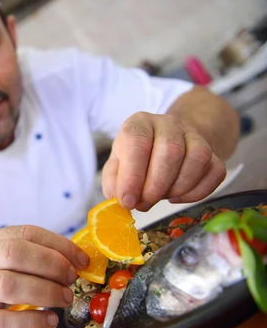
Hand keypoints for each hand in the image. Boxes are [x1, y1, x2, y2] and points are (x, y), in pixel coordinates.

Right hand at [0, 225, 89, 327]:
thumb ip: (28, 257)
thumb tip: (74, 260)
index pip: (25, 233)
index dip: (58, 245)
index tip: (80, 260)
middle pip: (14, 253)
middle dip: (50, 265)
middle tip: (70, 279)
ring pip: (8, 285)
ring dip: (44, 291)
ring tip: (64, 299)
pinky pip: (2, 323)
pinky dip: (31, 323)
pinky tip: (48, 321)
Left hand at [102, 112, 225, 211]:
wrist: (170, 142)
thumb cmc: (137, 156)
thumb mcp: (116, 164)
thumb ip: (113, 181)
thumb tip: (119, 199)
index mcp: (139, 123)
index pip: (137, 142)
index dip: (132, 176)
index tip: (128, 201)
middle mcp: (168, 124)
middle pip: (170, 152)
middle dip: (155, 187)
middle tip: (144, 204)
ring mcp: (194, 136)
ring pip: (197, 159)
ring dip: (177, 188)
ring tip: (161, 197)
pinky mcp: (213, 152)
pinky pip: (215, 172)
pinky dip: (197, 192)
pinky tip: (178, 196)